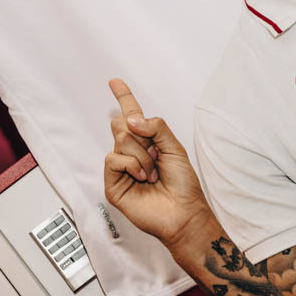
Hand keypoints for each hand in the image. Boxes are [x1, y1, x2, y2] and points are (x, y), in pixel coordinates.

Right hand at [104, 78, 210, 244]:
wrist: (183, 213)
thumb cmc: (183, 184)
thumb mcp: (174, 147)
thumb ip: (156, 127)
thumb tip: (131, 119)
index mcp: (148, 143)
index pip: (132, 116)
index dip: (123, 97)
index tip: (115, 82)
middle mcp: (132, 153)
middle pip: (120, 124)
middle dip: (140, 134)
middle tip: (154, 153)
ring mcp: (121, 168)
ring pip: (120, 141)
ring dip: (141, 155)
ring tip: (153, 173)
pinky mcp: (113, 183)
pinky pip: (113, 159)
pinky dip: (131, 165)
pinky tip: (143, 178)